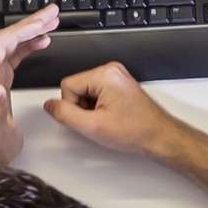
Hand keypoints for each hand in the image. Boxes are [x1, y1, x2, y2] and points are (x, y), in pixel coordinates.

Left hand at [0, 6, 61, 168]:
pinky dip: (30, 44)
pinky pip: (16, 54)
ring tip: (52, 21)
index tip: (42, 22)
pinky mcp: (2, 79)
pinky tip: (43, 41)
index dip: (22, 30)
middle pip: (9, 37)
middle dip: (31, 23)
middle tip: (52, 13)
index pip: (3, 44)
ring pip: (13, 43)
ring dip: (32, 31)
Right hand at [44, 62, 176, 158]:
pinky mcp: (118, 85)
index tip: (89, 118)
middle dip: (82, 108)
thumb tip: (49, 106)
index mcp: (105, 74)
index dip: (72, 107)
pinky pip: (96, 94)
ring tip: (108, 120)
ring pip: (85, 92)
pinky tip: (111, 117)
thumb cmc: (136, 130)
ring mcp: (116, 76)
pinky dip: (99, 108)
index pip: (67, 85)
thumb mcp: (92, 126)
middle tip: (100, 121)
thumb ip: (65, 114)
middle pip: (76, 87)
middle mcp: (111, 70)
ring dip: (91, 109)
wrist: (158, 136)